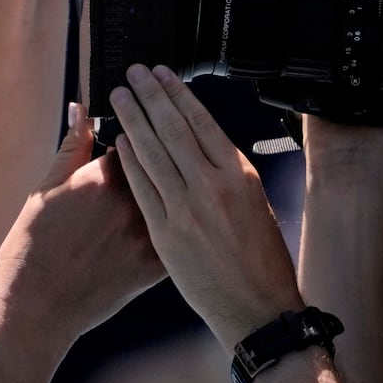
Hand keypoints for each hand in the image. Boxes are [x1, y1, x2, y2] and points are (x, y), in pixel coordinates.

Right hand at [0, 104, 163, 347]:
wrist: (37, 305)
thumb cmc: (34, 246)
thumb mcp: (46, 188)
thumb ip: (72, 145)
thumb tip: (80, 110)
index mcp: (104, 177)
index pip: (139, 138)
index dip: (143, 129)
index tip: (143, 126)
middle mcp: (131, 202)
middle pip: (165, 164)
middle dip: (166, 152)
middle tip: (164, 152)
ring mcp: (146, 234)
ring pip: (178, 199)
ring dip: (181, 188)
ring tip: (178, 185)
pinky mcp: (155, 265)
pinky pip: (182, 236)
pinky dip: (186, 226)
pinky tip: (189, 221)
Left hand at [109, 65, 302, 349]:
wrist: (258, 309)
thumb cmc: (263, 263)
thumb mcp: (257, 207)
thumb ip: (230, 178)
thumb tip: (209, 152)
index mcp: (240, 176)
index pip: (203, 122)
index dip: (179, 95)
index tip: (164, 75)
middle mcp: (213, 186)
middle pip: (174, 128)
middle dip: (151, 96)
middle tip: (134, 72)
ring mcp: (187, 209)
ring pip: (154, 152)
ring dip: (134, 120)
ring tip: (120, 95)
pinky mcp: (166, 233)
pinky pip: (143, 188)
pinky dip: (129, 161)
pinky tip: (118, 142)